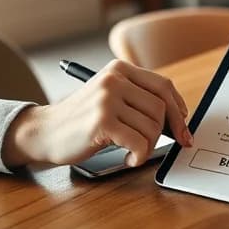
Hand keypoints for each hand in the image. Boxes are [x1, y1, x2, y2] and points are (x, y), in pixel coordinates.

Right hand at [1, 60, 193, 168]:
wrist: (45, 132)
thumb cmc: (81, 120)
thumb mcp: (110, 98)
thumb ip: (138, 99)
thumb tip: (179, 119)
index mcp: (119, 69)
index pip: (164, 86)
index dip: (179, 110)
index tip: (183, 129)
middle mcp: (114, 79)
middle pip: (161, 108)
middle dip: (165, 133)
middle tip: (154, 147)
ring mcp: (107, 98)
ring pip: (152, 127)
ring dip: (147, 147)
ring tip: (132, 152)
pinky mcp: (102, 121)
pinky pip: (139, 143)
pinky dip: (138, 157)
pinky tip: (127, 159)